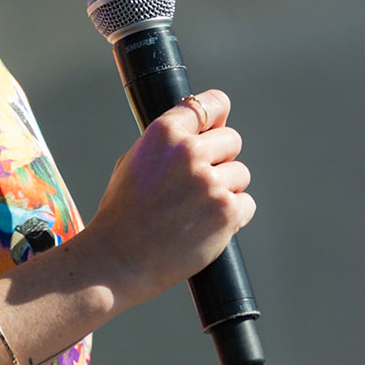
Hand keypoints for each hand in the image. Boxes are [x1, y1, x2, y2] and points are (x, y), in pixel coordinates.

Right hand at [81, 89, 253, 307]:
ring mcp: (210, 182)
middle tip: (200, 183)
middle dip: (221, 159)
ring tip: (196, 210)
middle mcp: (189, 152)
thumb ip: (167, 143)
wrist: (118, 260)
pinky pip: (246, 204)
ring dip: (226, 190)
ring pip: (240, 174)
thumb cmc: (122, 215)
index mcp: (164, 133)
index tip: (218, 125)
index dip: (218, 115)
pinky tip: (206, 226)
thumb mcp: (133, 162)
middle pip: (232, 140)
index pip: (212, 104)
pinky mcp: (226, 211)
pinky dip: (233, 216)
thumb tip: (200, 132)